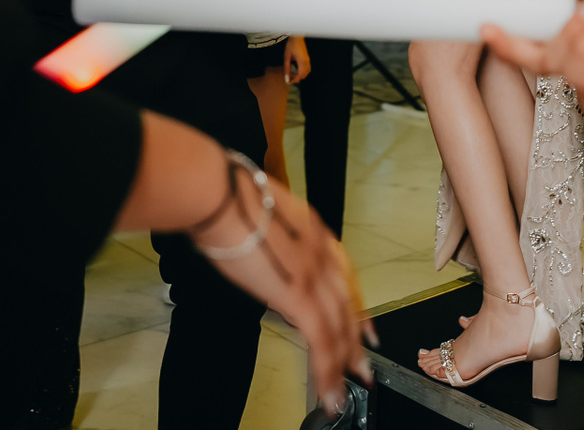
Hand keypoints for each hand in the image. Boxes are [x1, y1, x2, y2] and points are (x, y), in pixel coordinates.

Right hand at [191, 162, 373, 417]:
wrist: (221, 195)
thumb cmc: (226, 197)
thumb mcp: (259, 211)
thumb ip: (269, 234)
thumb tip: (258, 248)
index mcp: (312, 230)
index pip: (343, 273)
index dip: (355, 304)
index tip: (362, 324)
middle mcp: (321, 252)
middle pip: (347, 304)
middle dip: (356, 338)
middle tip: (362, 366)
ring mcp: (313, 275)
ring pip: (339, 326)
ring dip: (343, 362)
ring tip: (345, 388)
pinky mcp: (299, 296)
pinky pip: (321, 341)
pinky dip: (326, 369)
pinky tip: (327, 389)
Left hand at [284, 36, 310, 83]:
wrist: (297, 37)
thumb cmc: (291, 46)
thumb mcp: (287, 57)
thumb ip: (287, 68)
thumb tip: (286, 78)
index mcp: (302, 62)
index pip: (300, 76)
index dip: (294, 80)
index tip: (288, 82)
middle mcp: (307, 62)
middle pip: (304, 75)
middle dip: (296, 78)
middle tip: (289, 77)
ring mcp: (308, 60)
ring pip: (306, 72)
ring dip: (300, 75)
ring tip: (292, 73)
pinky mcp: (308, 59)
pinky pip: (307, 69)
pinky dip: (302, 72)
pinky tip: (296, 69)